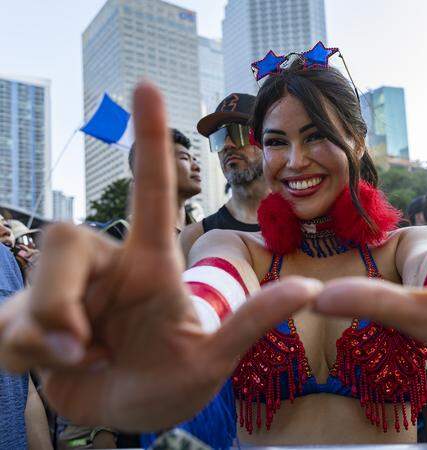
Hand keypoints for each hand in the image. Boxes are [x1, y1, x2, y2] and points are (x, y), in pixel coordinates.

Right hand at [0, 83, 319, 430]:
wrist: (128, 415)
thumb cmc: (174, 380)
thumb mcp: (213, 359)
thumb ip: (250, 324)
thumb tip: (310, 289)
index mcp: (152, 264)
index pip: (150, 192)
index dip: (149, 141)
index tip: (147, 86)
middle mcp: (106, 267)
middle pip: (64, 239)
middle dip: (58, 298)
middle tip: (85, 348)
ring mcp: (65, 293)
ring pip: (32, 291)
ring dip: (48, 339)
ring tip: (87, 362)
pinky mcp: (27, 321)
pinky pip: (8, 327)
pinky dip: (29, 356)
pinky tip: (60, 369)